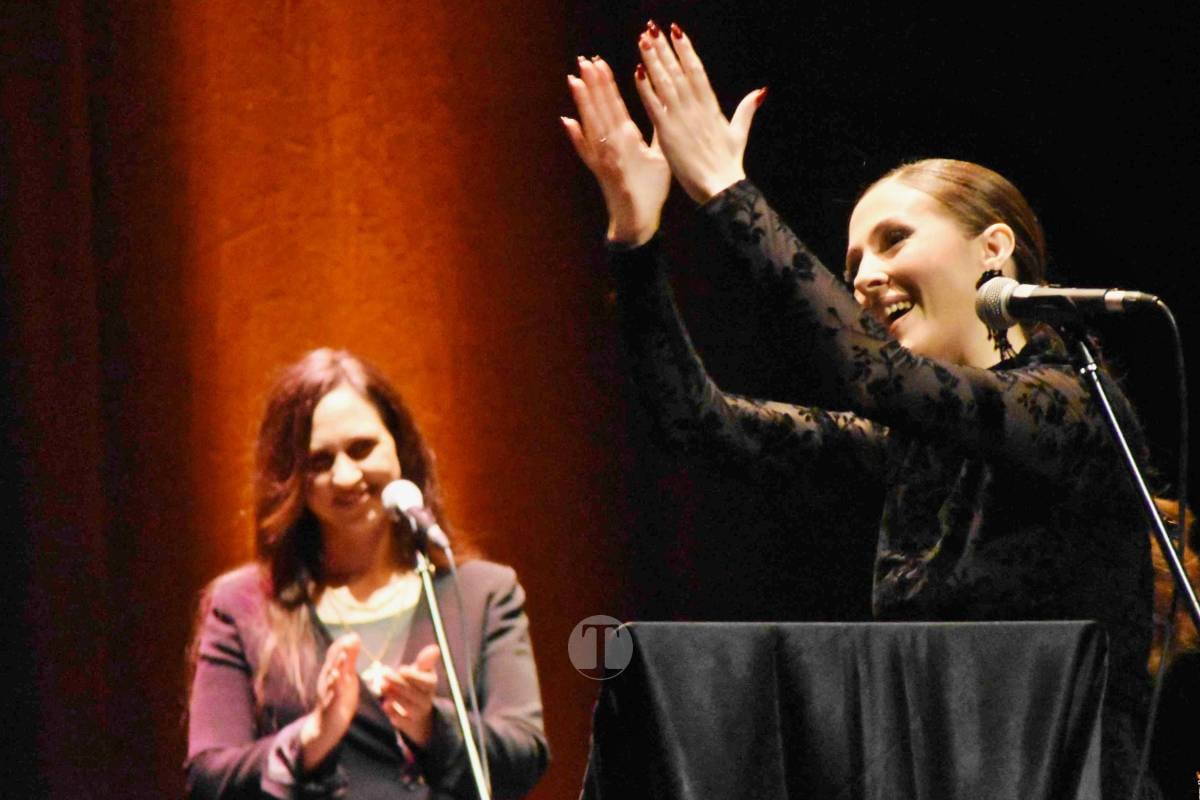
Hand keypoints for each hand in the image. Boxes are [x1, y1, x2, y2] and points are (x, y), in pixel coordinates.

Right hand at [300, 632, 360, 769]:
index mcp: (332, 671)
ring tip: (343, 656)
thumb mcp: (347, 676)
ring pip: (329, 677)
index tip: (354, 635)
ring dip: (336, 666)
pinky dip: (332, 688)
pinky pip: (329, 696)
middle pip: (332, 661)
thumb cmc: (338, 698)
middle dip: (340, 650)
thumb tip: (355, 638)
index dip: (343, 644)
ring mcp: (326, 692)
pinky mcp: (329, 706)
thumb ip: (350, 659)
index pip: (335, 654)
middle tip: (350, 639)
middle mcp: (326, 679)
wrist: (327, 726)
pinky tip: (335, 681)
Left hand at [380, 644, 439, 748]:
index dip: (414, 676)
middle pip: (414, 693)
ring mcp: (418, 714)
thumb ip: (425, 660)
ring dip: (394, 696)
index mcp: (430, 684)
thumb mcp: (422, 671)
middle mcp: (427, 700)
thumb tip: (435, 648)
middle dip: (398, 683)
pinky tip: (386, 705)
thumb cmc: (417, 685)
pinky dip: (393, 712)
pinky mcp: (408, 725)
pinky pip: (401, 720)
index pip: (426, 682)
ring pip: (407, 706)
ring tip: (382, 686)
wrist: (418, 711)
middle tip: (384, 673)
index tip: (402, 669)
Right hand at [563, 56, 670, 245]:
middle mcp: (612, 144)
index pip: (614, 105)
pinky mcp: (605, 173)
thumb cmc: (648, 190)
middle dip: (593, 84)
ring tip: (575, 81)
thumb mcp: (657, 155)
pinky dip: (579, 138)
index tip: (599, 62)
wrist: (639, 221)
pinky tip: (569, 122)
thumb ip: (655, 132)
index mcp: (626, 138)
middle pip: (601, 109)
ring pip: (593, 124)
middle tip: (583, 59)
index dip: (607, 84)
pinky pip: (590, 153)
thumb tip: (658, 109)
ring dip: (584, 103)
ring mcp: (606, 158)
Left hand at [634, 21, 764, 203]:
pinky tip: (638, 71)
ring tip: (643, 40)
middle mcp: (695, 108)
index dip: (686, 49)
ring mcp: (681, 119)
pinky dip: (646, 88)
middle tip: (652, 27)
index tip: (676, 31)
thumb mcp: (739, 133)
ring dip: (653, 60)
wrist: (720, 187)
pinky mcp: (668, 133)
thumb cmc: (728, 163)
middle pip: (678, 71)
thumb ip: (746, 109)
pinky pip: (654, 106)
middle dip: (665, 48)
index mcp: (711, 106)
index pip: (697, 70)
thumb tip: (761, 91)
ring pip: (665, 83)